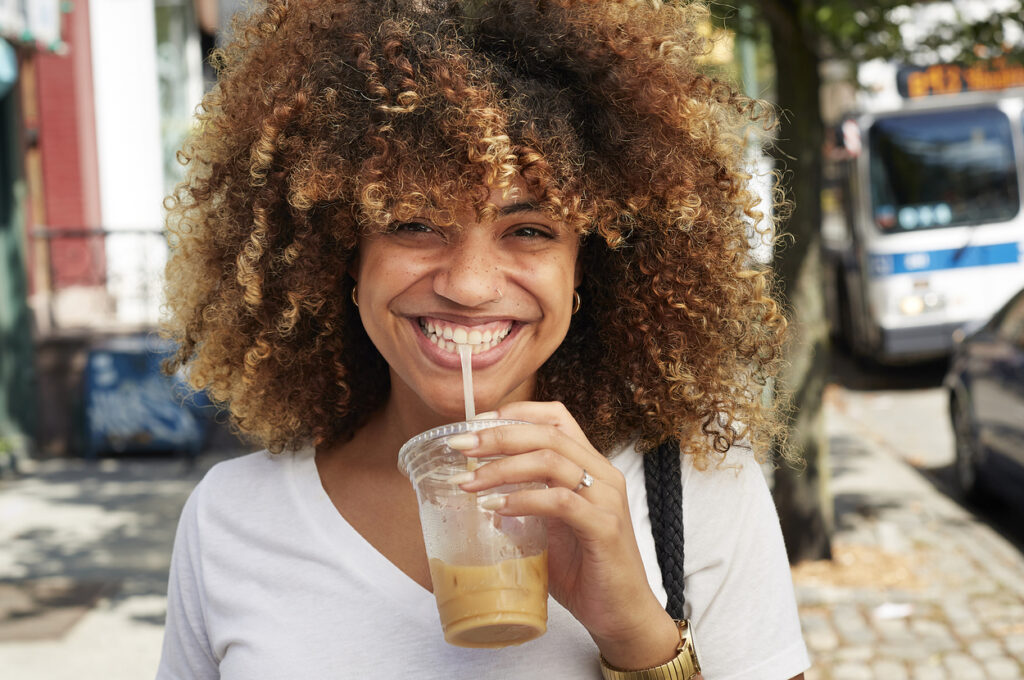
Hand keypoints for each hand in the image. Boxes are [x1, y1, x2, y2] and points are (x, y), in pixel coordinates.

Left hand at [447, 401, 679, 669]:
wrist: (621, 615)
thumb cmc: (584, 571)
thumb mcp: (548, 529)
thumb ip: (524, 506)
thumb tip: (480, 495)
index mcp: (591, 467)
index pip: (557, 418)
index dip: (516, 412)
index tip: (476, 422)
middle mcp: (603, 475)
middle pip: (548, 434)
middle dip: (498, 435)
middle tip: (460, 447)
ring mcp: (606, 499)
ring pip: (552, 461)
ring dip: (502, 467)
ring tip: (468, 483)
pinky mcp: (604, 527)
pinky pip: (559, 501)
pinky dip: (522, 500)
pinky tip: (495, 508)